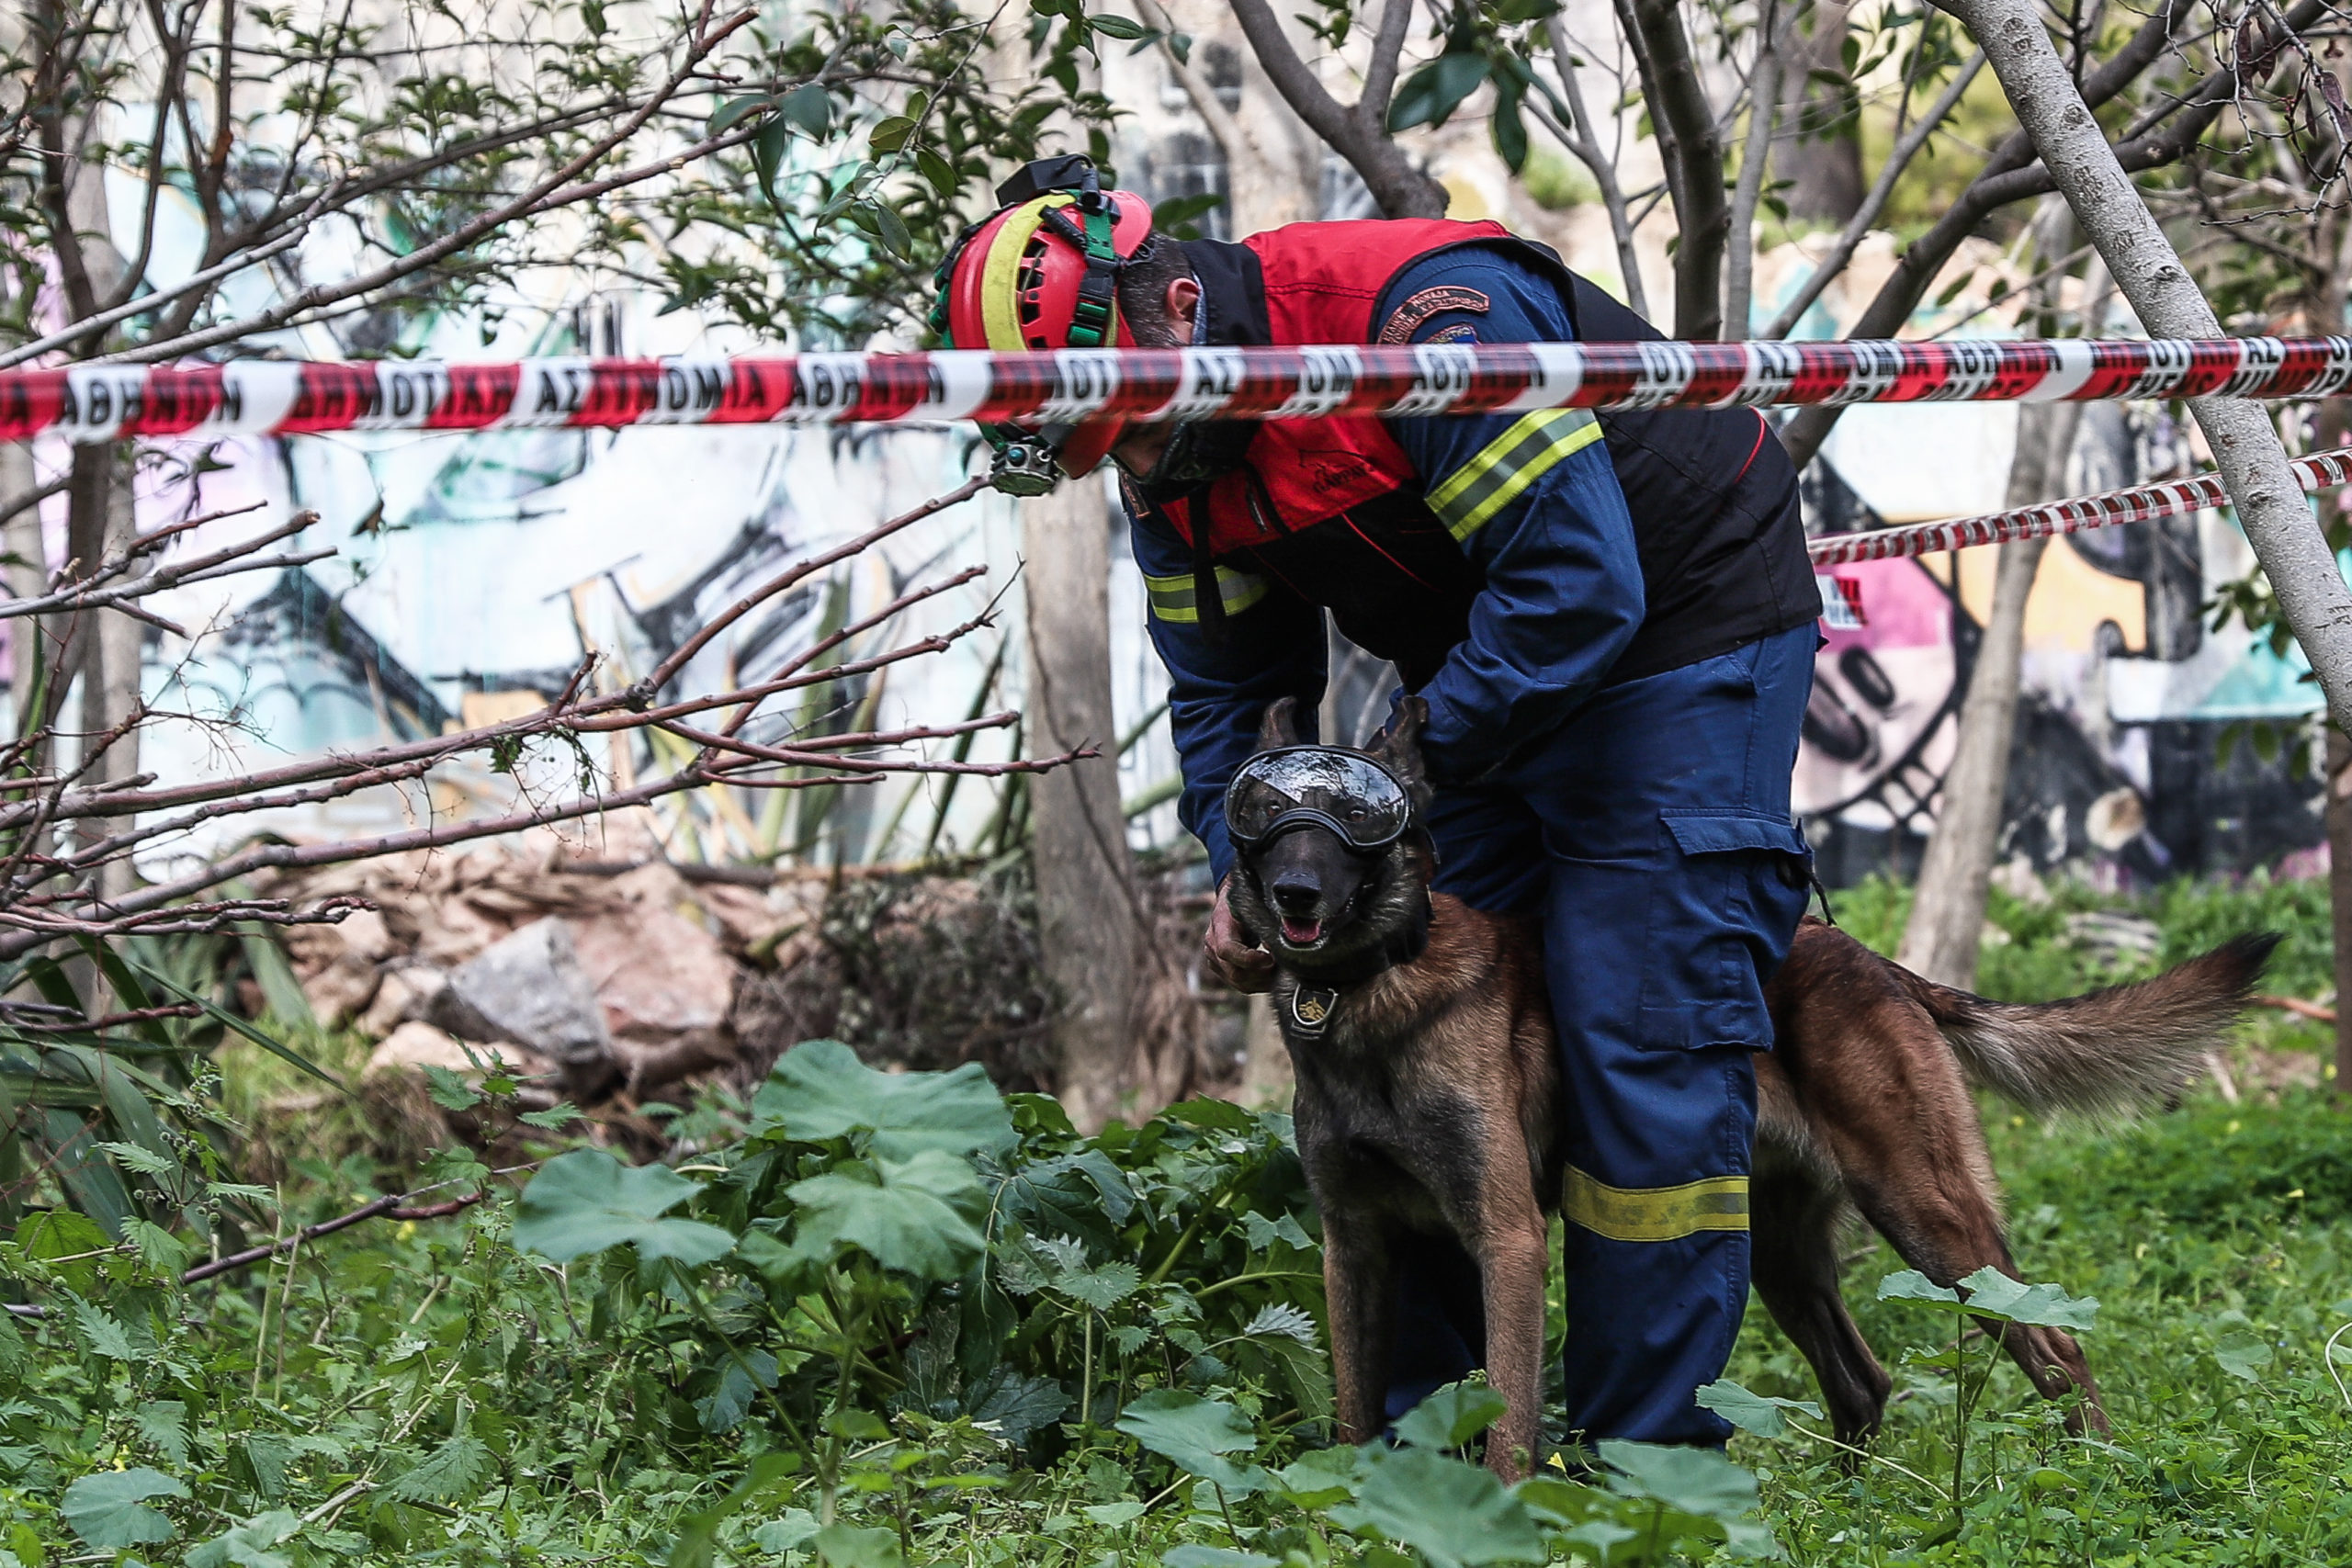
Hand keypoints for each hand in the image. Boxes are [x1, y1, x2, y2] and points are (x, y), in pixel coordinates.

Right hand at [1203, 879, 1275, 993]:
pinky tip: (1272, 974)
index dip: (1249, 959)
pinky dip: (1258, 982)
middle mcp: (1212, 945)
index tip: (1271, 958)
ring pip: (1239, 983)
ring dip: (1262, 981)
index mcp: (1219, 925)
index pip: (1227, 950)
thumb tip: (1282, 945)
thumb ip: (1265, 924)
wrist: (1230, 903)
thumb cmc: (1246, 902)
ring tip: (1280, 971)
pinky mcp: (1221, 969)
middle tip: (1282, 967)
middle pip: (1235, 972)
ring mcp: (1214, 960)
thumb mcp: (1255, 907)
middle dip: (1262, 974)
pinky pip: (1240, 984)